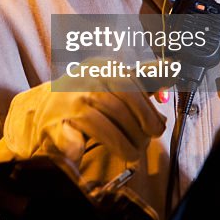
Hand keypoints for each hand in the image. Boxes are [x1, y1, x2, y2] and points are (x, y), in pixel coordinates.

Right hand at [0, 73, 165, 167]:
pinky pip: (70, 141)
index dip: (147, 112)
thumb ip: (144, 76)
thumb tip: (174, 67)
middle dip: (137, 131)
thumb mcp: (115, 79)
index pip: (131, 87)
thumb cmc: (89, 94)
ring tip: (130, 153)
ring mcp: (66, 103)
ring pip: (101, 126)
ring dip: (121, 144)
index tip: (155, 128)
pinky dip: (79, 150)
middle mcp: (82, 80)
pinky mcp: (52, 125)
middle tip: (143, 143)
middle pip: (118, 109)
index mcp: (101, 67)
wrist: (45, 107)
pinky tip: (87, 152)